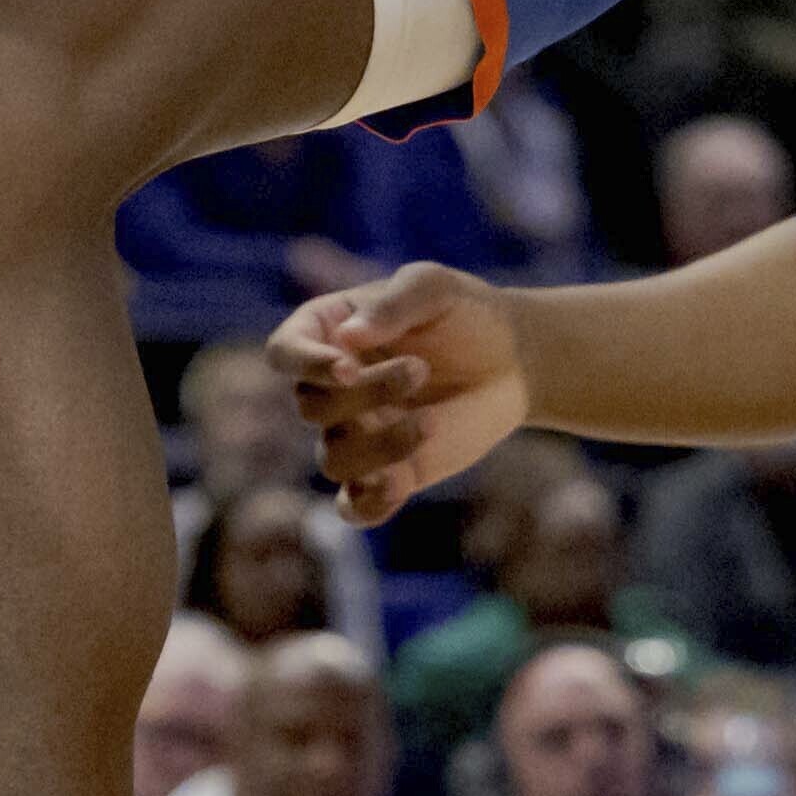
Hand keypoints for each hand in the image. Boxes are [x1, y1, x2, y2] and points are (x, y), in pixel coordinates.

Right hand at [272, 265, 525, 516]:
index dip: (306, 364)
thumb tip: (346, 337)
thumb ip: (393, 305)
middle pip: (312, 406)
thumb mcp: (434, 289)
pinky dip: (367, 505)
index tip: (348, 367)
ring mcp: (357, 435)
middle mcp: (331, 389)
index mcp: (327, 333)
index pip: (285, 352)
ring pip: (333, 459)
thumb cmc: (464, 313)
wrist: (511, 359)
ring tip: (430, 423)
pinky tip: (398, 486)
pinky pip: (355, 507)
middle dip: (365, 393)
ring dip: (378, 446)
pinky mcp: (388, 474)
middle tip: (420, 369)